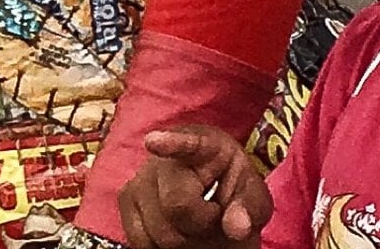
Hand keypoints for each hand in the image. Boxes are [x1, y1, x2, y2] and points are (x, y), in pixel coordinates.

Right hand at [119, 127, 272, 248]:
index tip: (152, 141)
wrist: (212, 190)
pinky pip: (140, 239)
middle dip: (200, 226)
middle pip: (177, 206)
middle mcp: (165, 155)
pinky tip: (176, 231)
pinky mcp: (126, 197)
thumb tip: (236, 227)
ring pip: (158, 231)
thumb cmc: (233, 190)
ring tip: (196, 225)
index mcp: (204, 144)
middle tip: (212, 218)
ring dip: (183, 241)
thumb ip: (250, 208)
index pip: (188, 143)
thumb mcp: (253, 197)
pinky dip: (160, 246)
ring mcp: (141, 175)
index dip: (169, 143)